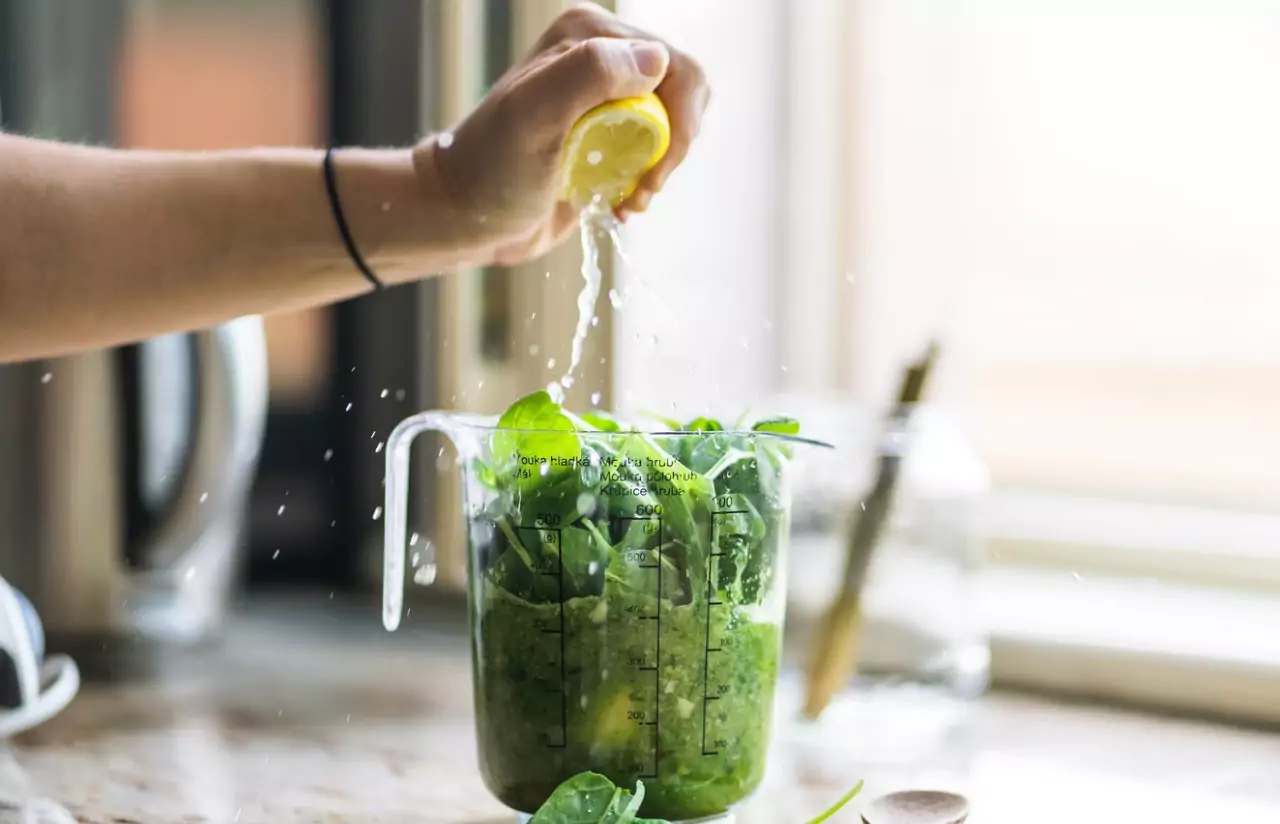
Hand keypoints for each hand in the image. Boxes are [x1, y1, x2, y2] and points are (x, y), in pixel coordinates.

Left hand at [413, 2, 709, 266]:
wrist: (464, 216)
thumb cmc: (491, 168)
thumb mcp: (533, 114)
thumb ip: (591, 73)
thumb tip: (658, 59)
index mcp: (589, 34)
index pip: (675, 66)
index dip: (677, 123)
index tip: (650, 172)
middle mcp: (602, 57)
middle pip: (684, 94)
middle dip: (673, 148)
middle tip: (643, 187)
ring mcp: (606, 98)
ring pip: (675, 125)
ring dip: (661, 170)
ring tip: (630, 199)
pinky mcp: (608, 137)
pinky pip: (655, 151)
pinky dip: (647, 183)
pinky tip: (621, 204)